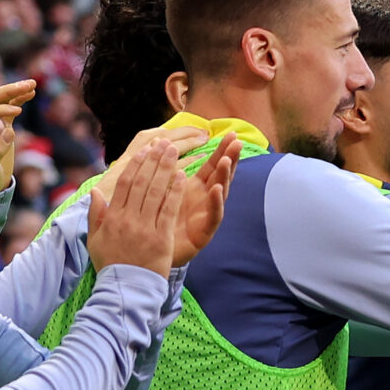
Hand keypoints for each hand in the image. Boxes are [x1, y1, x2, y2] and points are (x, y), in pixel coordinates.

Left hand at [0, 80, 36, 190]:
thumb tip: (9, 131)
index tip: (13, 116)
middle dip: (9, 92)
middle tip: (23, 87)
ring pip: (4, 98)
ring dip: (17, 90)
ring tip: (31, 85)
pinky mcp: (4, 118)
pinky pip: (12, 103)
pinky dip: (21, 97)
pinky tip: (32, 92)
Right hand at [85, 135, 185, 276]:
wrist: (126, 289)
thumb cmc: (111, 264)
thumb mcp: (96, 239)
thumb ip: (96, 214)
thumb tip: (95, 191)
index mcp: (113, 217)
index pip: (124, 184)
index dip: (135, 165)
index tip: (144, 151)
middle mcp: (128, 219)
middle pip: (142, 183)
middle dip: (153, 160)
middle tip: (163, 144)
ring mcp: (145, 227)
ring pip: (156, 191)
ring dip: (166, 169)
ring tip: (173, 152)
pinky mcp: (161, 237)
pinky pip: (169, 209)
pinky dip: (175, 191)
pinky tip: (182, 175)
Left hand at [171, 136, 239, 264]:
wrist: (153, 256)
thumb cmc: (159, 222)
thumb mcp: (161, 191)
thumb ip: (163, 168)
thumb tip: (159, 140)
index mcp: (195, 188)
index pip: (211, 165)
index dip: (221, 150)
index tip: (229, 133)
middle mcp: (205, 199)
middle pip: (221, 175)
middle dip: (229, 158)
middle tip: (236, 142)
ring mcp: (207, 215)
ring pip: (220, 192)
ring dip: (224, 176)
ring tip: (226, 160)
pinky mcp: (205, 232)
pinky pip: (213, 215)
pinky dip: (215, 202)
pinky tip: (217, 189)